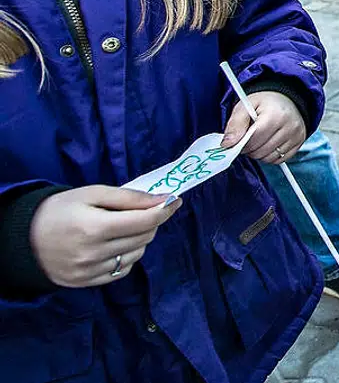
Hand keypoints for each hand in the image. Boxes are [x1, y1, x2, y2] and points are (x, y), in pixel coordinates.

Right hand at [31, 185, 180, 287]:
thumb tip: (162, 200)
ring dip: (141, 238)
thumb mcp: (92, 193)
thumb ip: (129, 197)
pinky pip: (122, 269)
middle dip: (151, 221)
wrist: (25, 238)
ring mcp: (89, 271)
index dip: (164, 209)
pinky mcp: (87, 282)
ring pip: (137, 254)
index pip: (144, 221)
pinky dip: (128, 255)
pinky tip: (116, 244)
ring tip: (125, 227)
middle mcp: (93, 253)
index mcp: (94, 227)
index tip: (174, 200)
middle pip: (144, 237)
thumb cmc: (61, 209)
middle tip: (144, 210)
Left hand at [221, 91, 306, 164]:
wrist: (286, 99)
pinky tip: (268, 144)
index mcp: (276, 115)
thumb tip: (228, 144)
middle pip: (260, 151)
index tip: (237, 139)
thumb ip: (235, 124)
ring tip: (258, 140)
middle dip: (249, 149)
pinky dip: (269, 156)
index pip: (253, 139)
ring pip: (268, 158)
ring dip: (259, 153)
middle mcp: (290, 126)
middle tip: (247, 138)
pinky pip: (279, 160)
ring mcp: (297, 135)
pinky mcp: (299, 142)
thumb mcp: (246, 105)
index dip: (241, 143)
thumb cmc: (265, 102)